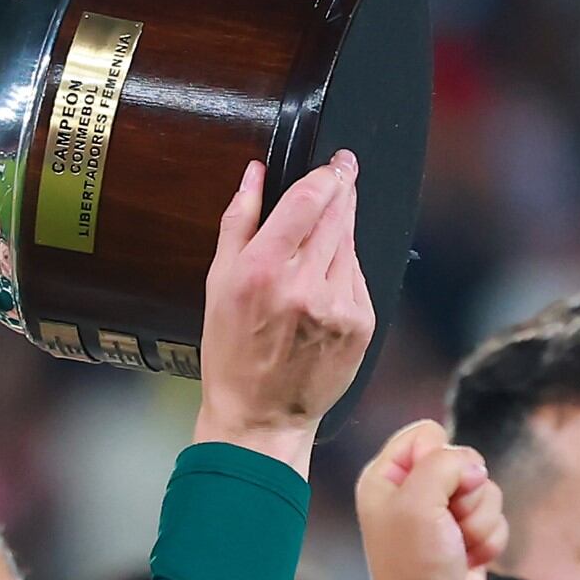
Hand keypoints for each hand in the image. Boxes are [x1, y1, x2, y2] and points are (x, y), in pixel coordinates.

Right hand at [189, 153, 375, 471]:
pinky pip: (358, 277)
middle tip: (341, 175)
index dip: (328, 174)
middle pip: (338, 214)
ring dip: (342, 230)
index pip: (309, 200)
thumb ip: (239, 222)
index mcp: (263, 271)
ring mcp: (338, 305)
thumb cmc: (232, 354)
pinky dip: (345, 270)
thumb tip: (255, 175)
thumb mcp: (218, 284)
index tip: (336, 163)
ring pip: (351, 243)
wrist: (261, 416)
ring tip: (320, 242)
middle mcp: (304, 286)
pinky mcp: (361, 323)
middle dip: (341, 191)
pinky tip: (323, 284)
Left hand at [353, 420, 505, 579]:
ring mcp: (441, 514)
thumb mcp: (417, 503)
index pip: (426, 432)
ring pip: (486, 490)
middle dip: (468, 494)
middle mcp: (412, 491)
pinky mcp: (466, 535)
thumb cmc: (414, 566)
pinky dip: (489, 541)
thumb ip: (443, 464)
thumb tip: (471, 466)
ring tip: (457, 547)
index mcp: (386, 477)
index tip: (434, 490)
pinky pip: (497, 518)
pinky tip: (469, 560)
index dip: (442, 455)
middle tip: (448, 523)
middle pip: (465, 460)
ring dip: (480, 522)